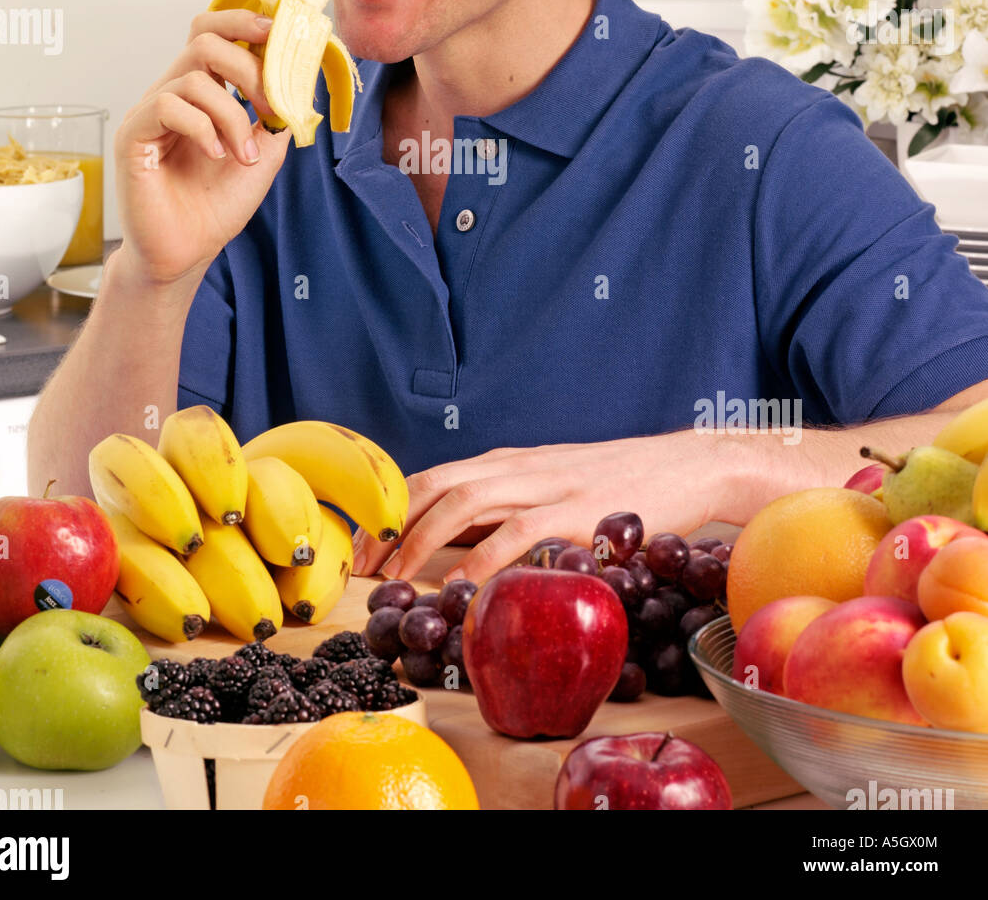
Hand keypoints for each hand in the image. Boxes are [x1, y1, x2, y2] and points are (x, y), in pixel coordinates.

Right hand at [114, 10, 289, 285]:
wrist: (188, 252)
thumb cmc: (217, 206)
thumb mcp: (263, 152)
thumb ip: (276, 114)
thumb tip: (298, 80)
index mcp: (200, 93)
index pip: (212, 32)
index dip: (244, 22)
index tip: (280, 35)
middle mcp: (171, 94)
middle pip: (204, 40)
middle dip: (248, 67)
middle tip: (270, 107)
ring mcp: (148, 113)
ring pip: (193, 78)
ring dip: (231, 114)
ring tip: (243, 154)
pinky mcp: (132, 135)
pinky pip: (167, 106)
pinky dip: (203, 128)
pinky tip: (216, 155)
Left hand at [352, 431, 757, 586]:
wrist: (689, 465)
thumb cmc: (619, 485)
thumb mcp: (551, 487)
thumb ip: (507, 509)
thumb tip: (454, 546)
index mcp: (506, 461)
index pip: (428, 477)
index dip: (387, 510)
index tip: (360, 548)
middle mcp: (517, 466)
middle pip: (432, 486)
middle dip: (389, 527)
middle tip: (363, 571)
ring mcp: (546, 485)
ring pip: (463, 502)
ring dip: (421, 541)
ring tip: (397, 581)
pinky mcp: (576, 511)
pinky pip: (517, 533)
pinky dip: (482, 561)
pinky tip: (461, 588)